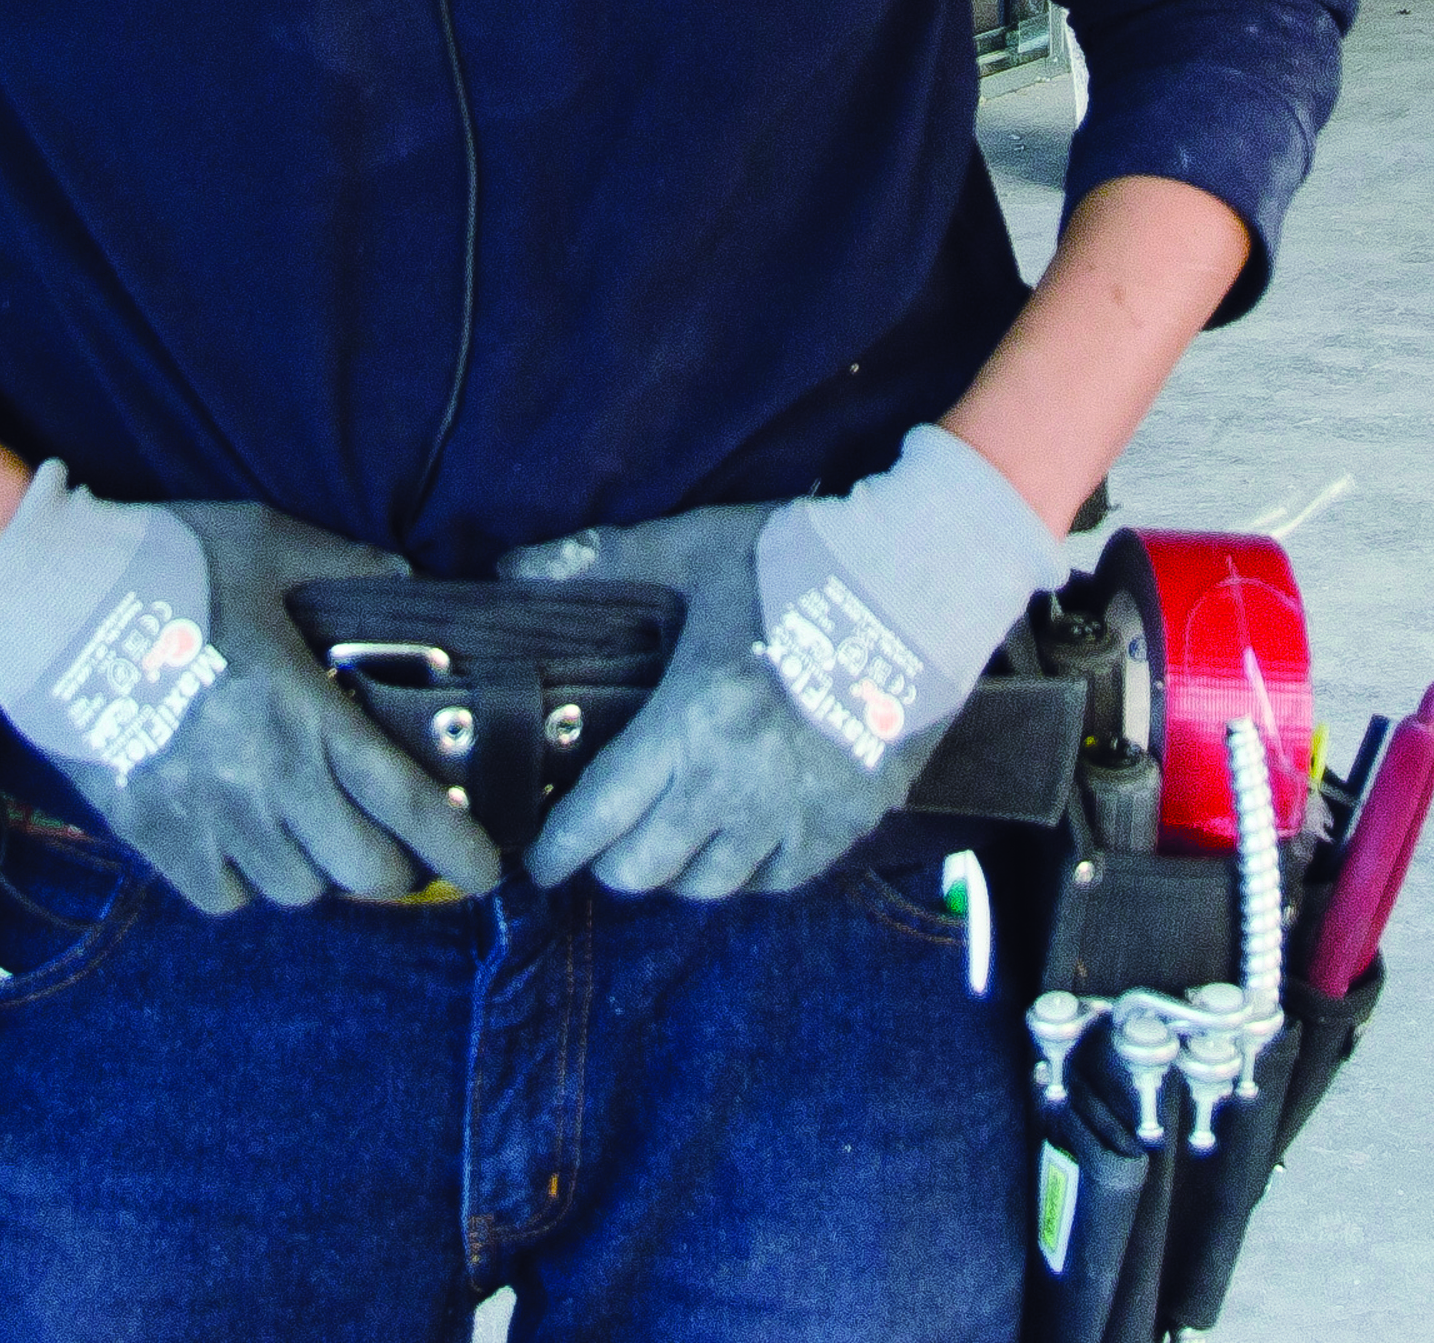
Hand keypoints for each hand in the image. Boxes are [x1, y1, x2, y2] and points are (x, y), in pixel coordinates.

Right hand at [0, 466, 504, 912]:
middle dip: (391, 869)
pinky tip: (243, 840)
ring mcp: (206, 816)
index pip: (405, 803)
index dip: (458, 850)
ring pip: (295, 890)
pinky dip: (244, 881)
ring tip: (309, 830)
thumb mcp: (266, 543)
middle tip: (390, 844)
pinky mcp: (150, 834)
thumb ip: (346, 564)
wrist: (43, 600)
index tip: (488, 872)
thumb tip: (404, 577)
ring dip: (316, 869)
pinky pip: (223, 895)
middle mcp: (264, 779)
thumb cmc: (160, 564)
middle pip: (360, 871)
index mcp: (303, 711)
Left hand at [504, 426, 1071, 898]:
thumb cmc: (799, 564)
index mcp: (686, 726)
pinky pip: (777, 881)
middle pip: (644, 870)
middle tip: (606, 842)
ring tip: (672, 841)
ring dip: (678, 869)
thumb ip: (600, 560)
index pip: (598, 818)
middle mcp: (731, 787)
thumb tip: (512, 568)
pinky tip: (739, 842)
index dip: (559, 850)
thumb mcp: (694, 549)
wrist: (921, 589)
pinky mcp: (843, 824)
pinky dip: (748, 871)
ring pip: (708, 885)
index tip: (541, 861)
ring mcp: (790, 814)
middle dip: (612, 862)